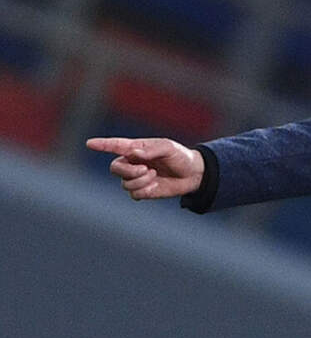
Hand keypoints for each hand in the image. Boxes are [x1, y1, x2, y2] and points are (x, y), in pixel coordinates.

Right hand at [86, 137, 204, 199]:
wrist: (192, 174)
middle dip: (129, 171)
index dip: (102, 145)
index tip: (89, 143)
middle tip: (147, 170)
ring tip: (155, 176)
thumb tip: (133, 153)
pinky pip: (133, 194)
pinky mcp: (143, 190)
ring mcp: (136, 178)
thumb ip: (151, 150)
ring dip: (140, 181)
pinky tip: (155, 185)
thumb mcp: (168, 148)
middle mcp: (132, 163)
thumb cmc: (180, 156)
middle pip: (115, 168)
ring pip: (124, 183)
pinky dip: (144, 191)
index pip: (114, 146)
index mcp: (136, 148)